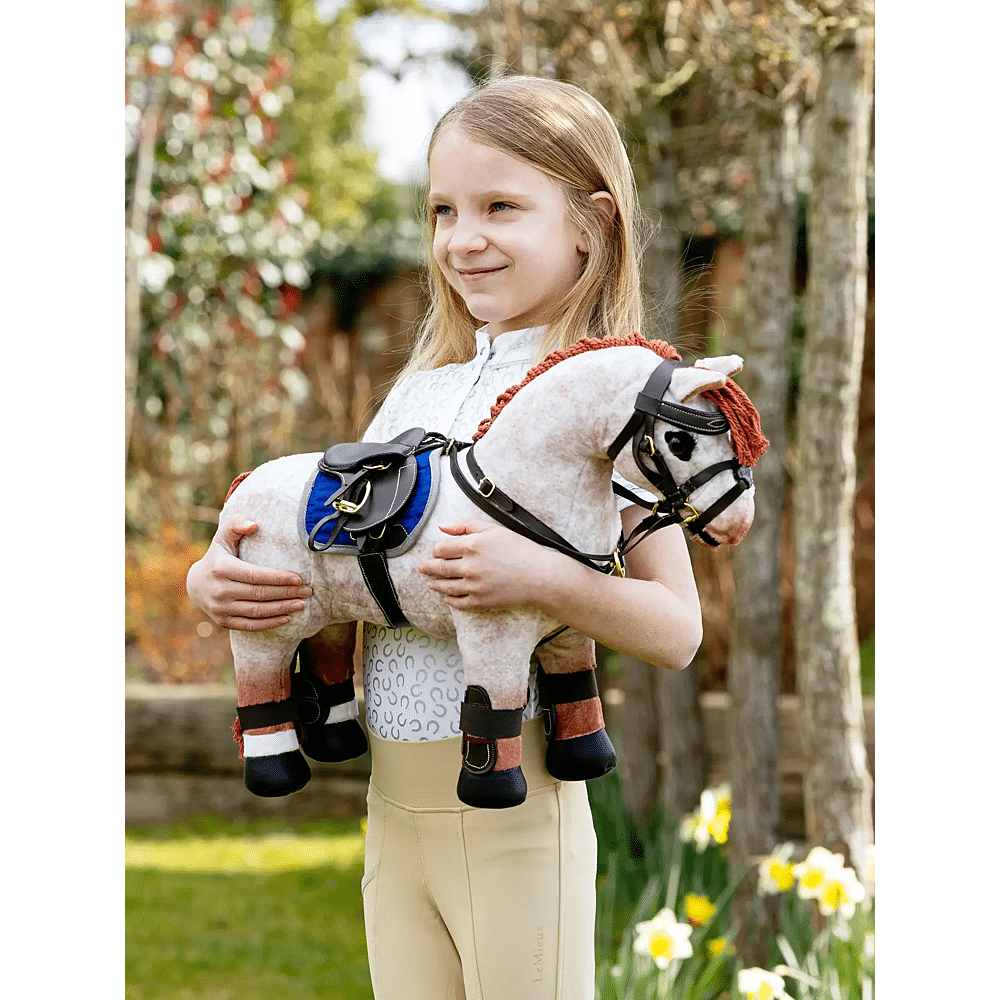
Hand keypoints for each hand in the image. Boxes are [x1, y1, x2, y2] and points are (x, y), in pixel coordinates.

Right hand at [186, 517, 311, 630]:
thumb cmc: (217, 557)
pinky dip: (269, 623)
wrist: (195, 585)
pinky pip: (250, 625)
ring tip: (301, 604)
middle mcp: (220, 590)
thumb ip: (236, 525)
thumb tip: (254, 525)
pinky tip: (287, 618)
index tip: (299, 578)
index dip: (278, 578)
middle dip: (286, 593)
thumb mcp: (223, 538)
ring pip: (257, 611)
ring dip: (282, 609)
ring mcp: (221, 608)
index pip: (255, 575)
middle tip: (307, 591)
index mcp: (221, 568)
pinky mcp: (224, 622)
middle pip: (259, 594)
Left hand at [418, 518, 556, 610]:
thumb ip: (466, 525)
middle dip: (428, 568)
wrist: (540, 576)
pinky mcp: (480, 602)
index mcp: (471, 545)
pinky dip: (450, 601)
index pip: (441, 548)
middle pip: (439, 568)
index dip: (436, 550)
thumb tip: (443, 527)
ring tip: (431, 584)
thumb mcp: (494, 530)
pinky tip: (448, 598)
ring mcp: (473, 586)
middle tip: (422, 568)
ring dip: (435, 585)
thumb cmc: (520, 550)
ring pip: (445, 586)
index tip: (436, 552)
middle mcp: (469, 566)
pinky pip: (458, 603)